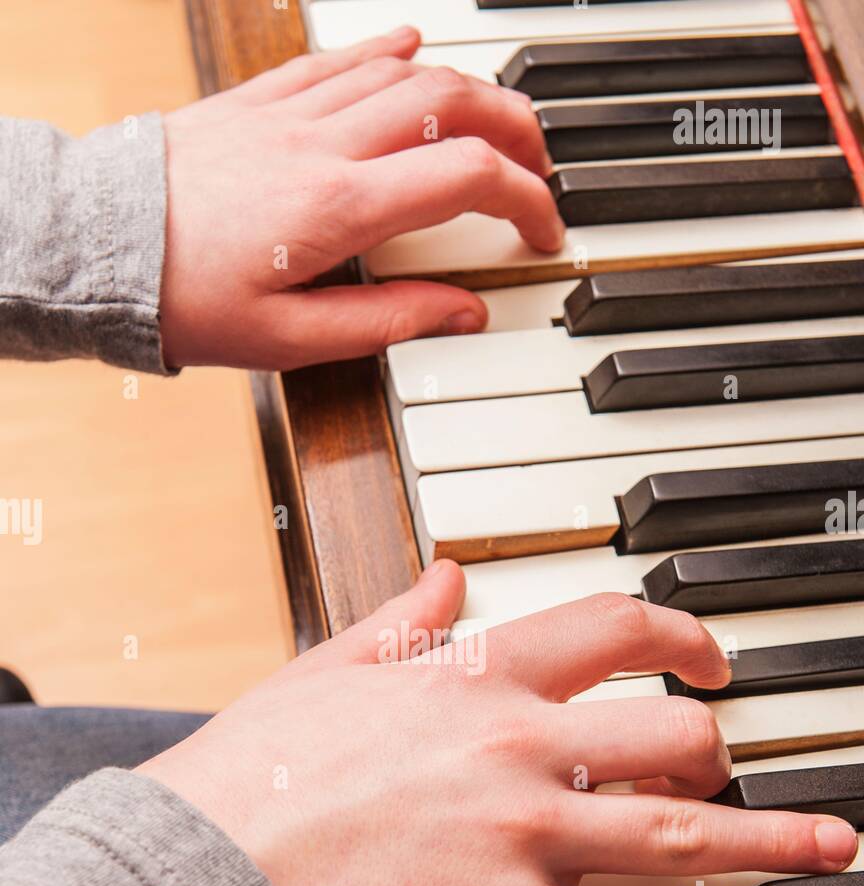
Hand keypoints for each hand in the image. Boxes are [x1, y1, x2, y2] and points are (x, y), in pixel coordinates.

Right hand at [140, 562, 858, 885]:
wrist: (212, 868)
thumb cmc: (258, 772)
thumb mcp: (330, 667)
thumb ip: (403, 618)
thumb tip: (447, 571)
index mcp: (477, 681)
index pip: (611, 630)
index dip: (681, 634)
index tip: (708, 656)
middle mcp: (520, 749)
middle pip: (672, 735)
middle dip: (731, 749)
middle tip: (750, 766)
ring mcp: (524, 838)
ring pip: (680, 834)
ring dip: (769, 842)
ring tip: (830, 848)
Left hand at [159, 27, 561, 369]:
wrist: (101, 246)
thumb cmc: (185, 297)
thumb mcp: (290, 339)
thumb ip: (387, 322)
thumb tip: (463, 314)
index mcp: (340, 207)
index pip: (468, 177)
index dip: (526, 200)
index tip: (543, 231)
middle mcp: (325, 145)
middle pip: (453, 103)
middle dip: (516, 128)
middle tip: (539, 165)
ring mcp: (294, 113)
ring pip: (406, 71)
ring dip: (467, 87)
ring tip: (497, 118)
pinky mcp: (262, 99)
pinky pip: (340, 57)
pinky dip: (389, 51)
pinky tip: (412, 49)